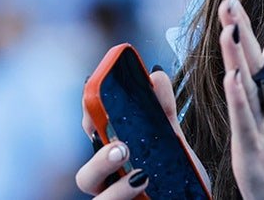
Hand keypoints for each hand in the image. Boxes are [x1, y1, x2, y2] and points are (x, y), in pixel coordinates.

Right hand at [76, 67, 208, 196]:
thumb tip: (155, 75)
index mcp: (114, 160)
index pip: (91, 141)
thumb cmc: (176, 175)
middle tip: (122, 148)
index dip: (87, 119)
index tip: (94, 98)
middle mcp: (111, 185)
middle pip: (86, 177)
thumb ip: (164, 111)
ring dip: (117, 191)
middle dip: (99, 162)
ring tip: (142, 177)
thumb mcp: (173, 140)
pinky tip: (150, 193)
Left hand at [219, 0, 263, 199]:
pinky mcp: (254, 151)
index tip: (233, 2)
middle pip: (254, 65)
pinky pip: (246, 121)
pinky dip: (239, 98)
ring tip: (229, 28)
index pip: (256, 59)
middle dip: (242, 31)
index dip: (246, 31)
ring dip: (239, 56)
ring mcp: (263, 129)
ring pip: (249, 88)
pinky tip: (232, 76)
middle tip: (230, 1)